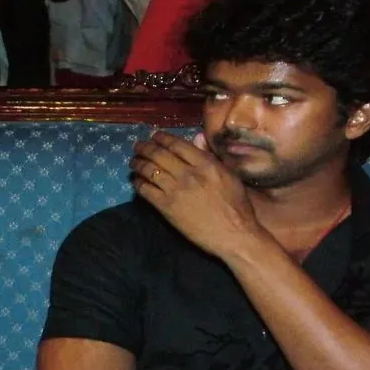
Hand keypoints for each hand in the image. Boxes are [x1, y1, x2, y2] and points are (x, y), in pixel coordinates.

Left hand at [131, 130, 262, 258]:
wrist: (234, 233)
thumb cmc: (236, 204)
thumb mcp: (228, 174)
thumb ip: (210, 155)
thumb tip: (196, 137)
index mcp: (205, 163)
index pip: (177, 144)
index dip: (161, 138)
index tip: (154, 136)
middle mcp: (188, 173)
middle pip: (159, 154)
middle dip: (145, 147)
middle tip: (137, 146)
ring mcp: (176, 190)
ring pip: (149, 170)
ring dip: (138, 163)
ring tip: (133, 162)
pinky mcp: (166, 207)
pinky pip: (146, 190)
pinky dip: (138, 183)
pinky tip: (136, 181)